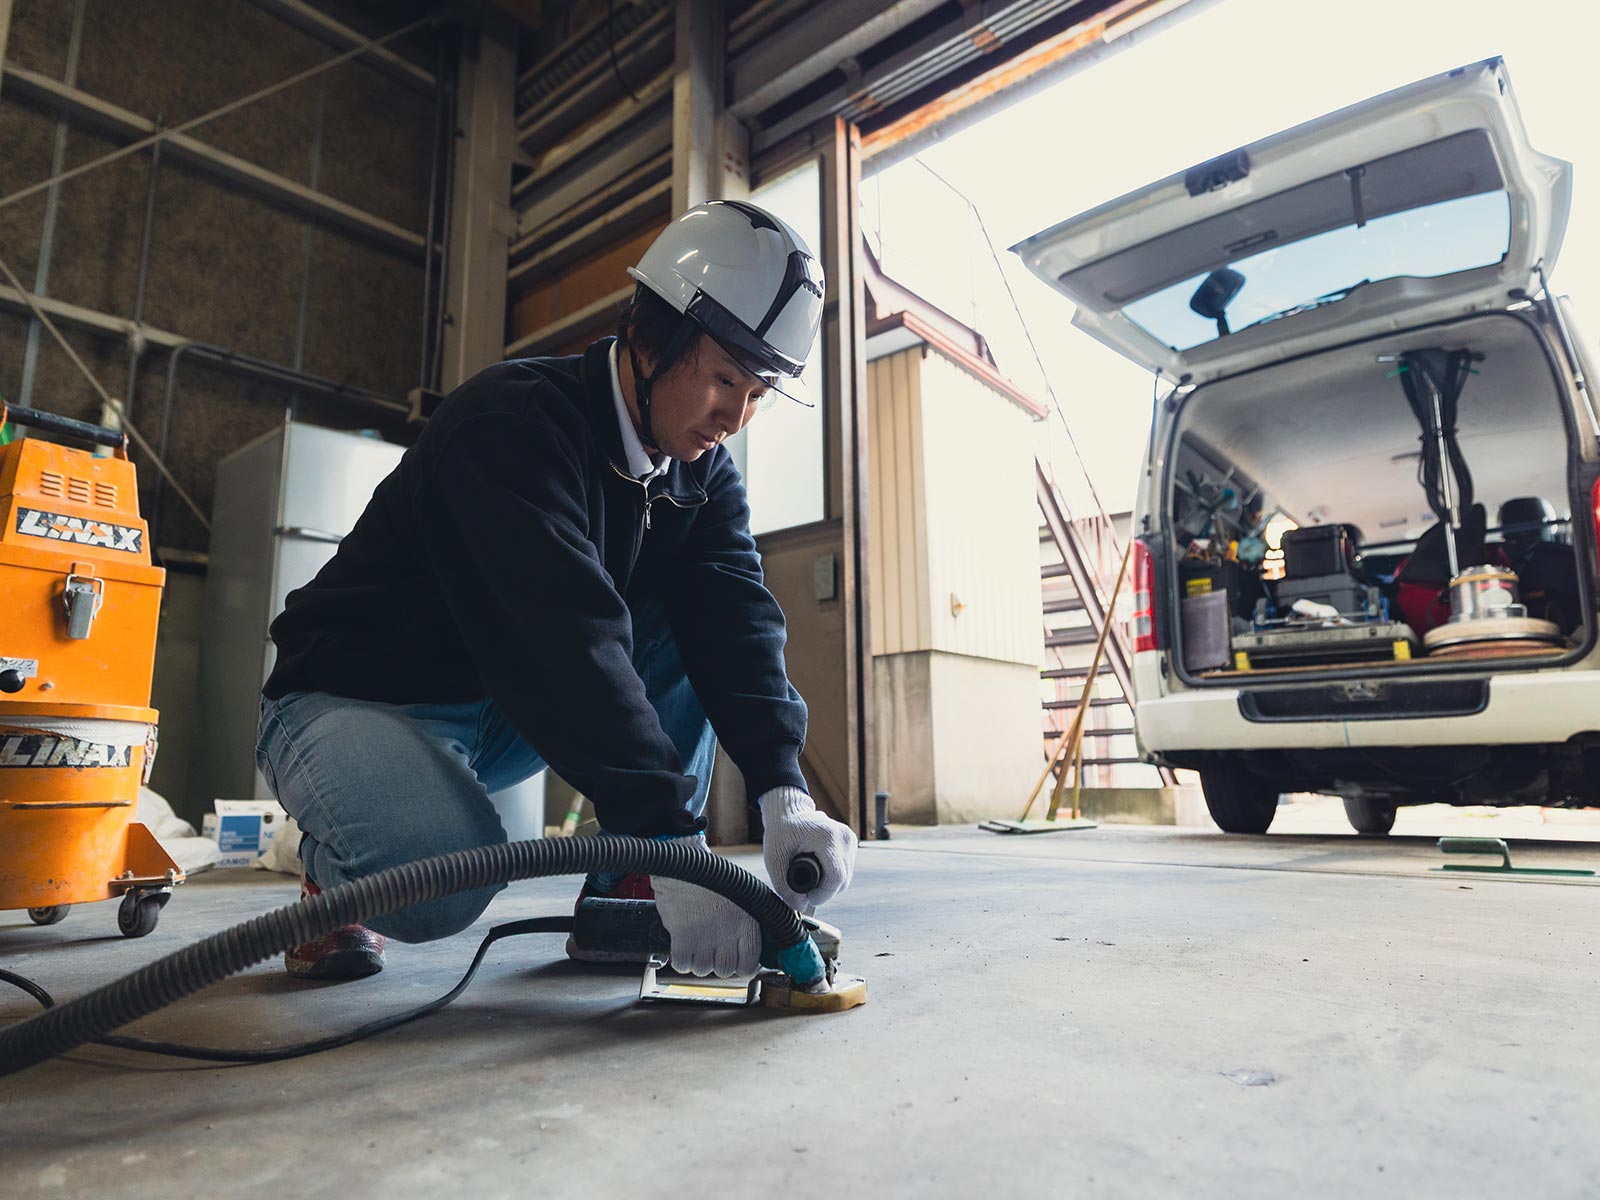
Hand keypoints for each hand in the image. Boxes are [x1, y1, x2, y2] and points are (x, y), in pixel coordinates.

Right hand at [652, 874, 760, 976]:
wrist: (684, 865)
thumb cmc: (713, 879)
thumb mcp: (743, 896)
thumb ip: (750, 923)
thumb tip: (758, 949)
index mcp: (747, 922)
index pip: (749, 964)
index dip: (742, 966)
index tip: (736, 962)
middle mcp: (728, 932)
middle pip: (725, 970)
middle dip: (718, 963)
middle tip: (713, 949)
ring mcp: (705, 937)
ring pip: (703, 970)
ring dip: (698, 961)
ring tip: (697, 943)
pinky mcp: (682, 938)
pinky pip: (683, 965)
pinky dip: (682, 960)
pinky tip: (683, 945)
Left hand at [758, 787, 857, 909]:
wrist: (789, 811)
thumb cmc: (781, 833)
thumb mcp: (775, 860)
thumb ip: (784, 887)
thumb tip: (800, 907)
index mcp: (827, 837)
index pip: (836, 877)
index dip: (823, 894)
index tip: (809, 898)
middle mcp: (843, 836)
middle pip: (843, 880)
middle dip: (825, 892)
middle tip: (806, 891)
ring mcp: (849, 838)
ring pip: (847, 876)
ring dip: (830, 885)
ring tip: (811, 879)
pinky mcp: (851, 841)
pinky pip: (847, 869)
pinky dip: (834, 876)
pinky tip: (820, 871)